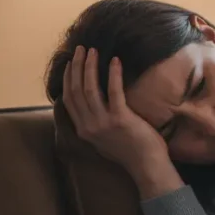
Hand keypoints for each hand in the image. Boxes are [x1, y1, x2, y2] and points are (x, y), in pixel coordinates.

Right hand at [62, 46, 168, 173]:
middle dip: (76, 67)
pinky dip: (114, 74)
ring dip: (90, 67)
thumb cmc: (130, 151)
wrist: (147, 165)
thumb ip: (94, 124)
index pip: (68, 99)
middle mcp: (89, 126)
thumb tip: (91, 106)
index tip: (71, 63)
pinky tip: (115, 61)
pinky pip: (114, 91)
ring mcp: (103, 123)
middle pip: (75, 90)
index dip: (68, 79)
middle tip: (81, 49)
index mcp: (83, 130)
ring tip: (93, 51)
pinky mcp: (120, 119)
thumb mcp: (103, 139)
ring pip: (89, 88)